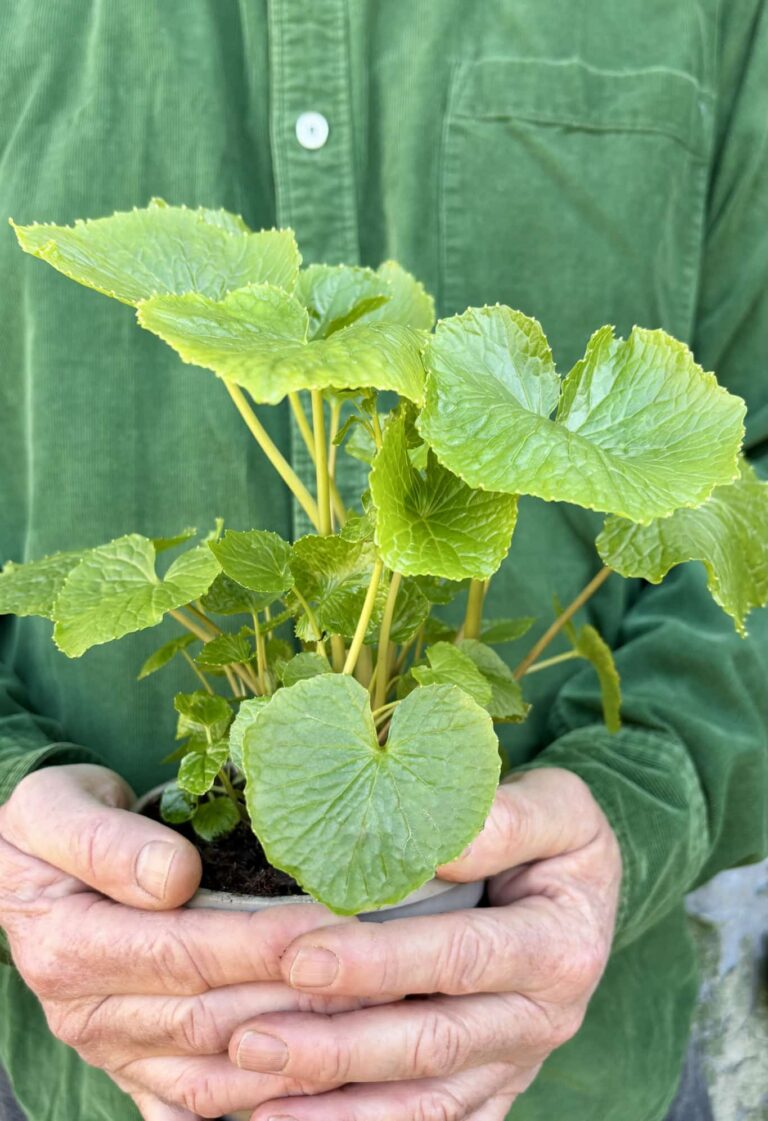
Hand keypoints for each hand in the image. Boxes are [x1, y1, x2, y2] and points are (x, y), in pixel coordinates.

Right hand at [0, 764, 359, 1119]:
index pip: (179, 954)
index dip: (255, 945)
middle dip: (295, 999)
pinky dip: (261, 1098)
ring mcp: (114, 1051)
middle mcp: (88, 1015)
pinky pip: (200, 1102)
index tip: (324, 924)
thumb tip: (172, 880)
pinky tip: (322, 1079)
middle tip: (375, 971)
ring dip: (295, 1055)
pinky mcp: (137, 1069)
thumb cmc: (57, 824)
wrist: (33, 867)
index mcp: (68, 947)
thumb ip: (105, 842)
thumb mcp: (57, 809)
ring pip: (214, 1073)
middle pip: (208, 1019)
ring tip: (368, 1020)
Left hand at [229, 767, 621, 1120]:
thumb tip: (435, 840)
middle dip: (336, 1045)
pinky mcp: (492, 1091)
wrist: (588, 894)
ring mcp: (513, 1064)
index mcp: (558, 947)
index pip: (457, 957)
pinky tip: (288, 1118)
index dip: (379, 962)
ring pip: (423, 1101)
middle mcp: (540, 1020)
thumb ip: (505, 820)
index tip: (298, 958)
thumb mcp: (558, 809)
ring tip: (254, 1081)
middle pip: (431, 1043)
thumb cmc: (560, 841)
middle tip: (248, 1037)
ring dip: (335, 1101)